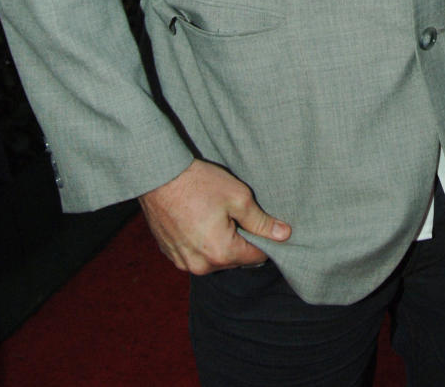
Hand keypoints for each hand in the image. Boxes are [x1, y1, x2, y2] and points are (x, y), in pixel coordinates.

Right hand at [139, 159, 291, 274]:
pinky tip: (201, 219)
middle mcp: (201, 266)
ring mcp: (183, 262)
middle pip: (235, 260)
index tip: (265, 224)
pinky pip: (196, 255)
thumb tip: (284, 234)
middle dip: (241, 240)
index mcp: (221, 253)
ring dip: (221, 243)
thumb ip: (261, 221)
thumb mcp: (238, 197)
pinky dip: (203, 242)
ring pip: (215, 259)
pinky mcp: (171, 255)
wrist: (159, 177)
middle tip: (238, 213)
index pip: (256, 257)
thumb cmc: (200, 184)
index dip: (266, 240)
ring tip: (217, 215)